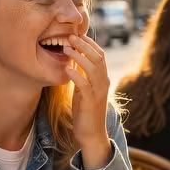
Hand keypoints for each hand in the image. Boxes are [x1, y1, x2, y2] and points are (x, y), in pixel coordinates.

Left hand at [63, 34, 110, 167]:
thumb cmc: (86, 112)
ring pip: (93, 68)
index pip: (100, 55)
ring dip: (79, 56)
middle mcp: (103, 83)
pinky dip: (76, 75)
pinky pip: (85, 85)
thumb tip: (74, 62)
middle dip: (84, 45)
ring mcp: (99, 92)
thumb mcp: (84, 91)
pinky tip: (66, 68)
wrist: (92, 135)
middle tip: (70, 36)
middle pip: (98, 58)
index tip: (76, 35)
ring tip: (66, 48)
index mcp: (103, 79)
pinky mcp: (91, 102)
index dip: (89, 43)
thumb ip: (83, 77)